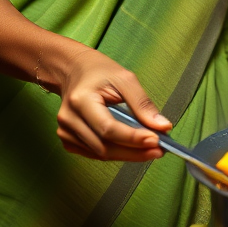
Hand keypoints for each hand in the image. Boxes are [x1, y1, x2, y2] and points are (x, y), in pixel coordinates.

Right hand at [51, 45, 171, 161]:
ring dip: (128, 154)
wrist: (74, 71)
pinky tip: (132, 148)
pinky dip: (116, 153)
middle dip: (134, 151)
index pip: (108, 128)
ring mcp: (65, 132)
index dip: (133, 138)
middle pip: (104, 146)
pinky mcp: (68, 139)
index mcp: (81, 100)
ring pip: (101, 154)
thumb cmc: (99, 72)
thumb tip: (162, 127)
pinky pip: (95, 153)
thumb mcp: (125, 79)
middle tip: (159, 150)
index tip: (156, 140)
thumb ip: (142, 104)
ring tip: (150, 150)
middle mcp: (69, 119)